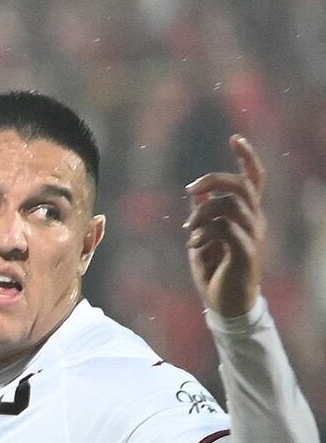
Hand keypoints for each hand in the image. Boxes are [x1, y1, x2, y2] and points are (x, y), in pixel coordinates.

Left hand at [185, 134, 265, 321]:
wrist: (226, 305)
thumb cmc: (216, 272)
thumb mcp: (204, 238)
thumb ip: (203, 215)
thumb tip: (196, 194)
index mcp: (247, 215)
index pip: (254, 180)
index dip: (247, 158)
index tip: (235, 137)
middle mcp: (255, 221)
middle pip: (241, 185)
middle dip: (214, 180)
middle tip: (191, 190)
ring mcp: (252, 236)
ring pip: (231, 205)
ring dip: (203, 213)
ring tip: (189, 230)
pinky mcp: (245, 252)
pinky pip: (226, 229)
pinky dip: (205, 232)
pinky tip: (194, 245)